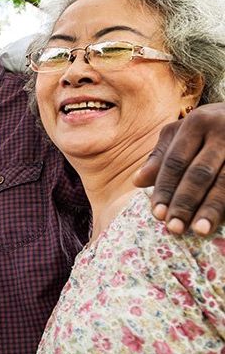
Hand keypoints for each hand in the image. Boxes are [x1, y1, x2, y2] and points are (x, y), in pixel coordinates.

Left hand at [133, 104, 224, 235]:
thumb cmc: (211, 126)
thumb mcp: (184, 132)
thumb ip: (162, 155)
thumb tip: (137, 181)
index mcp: (197, 122)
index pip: (176, 161)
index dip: (165, 188)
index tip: (157, 214)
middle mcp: (223, 131)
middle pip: (200, 173)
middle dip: (185, 202)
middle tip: (174, 228)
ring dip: (212, 208)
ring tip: (199, 231)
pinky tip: (222, 223)